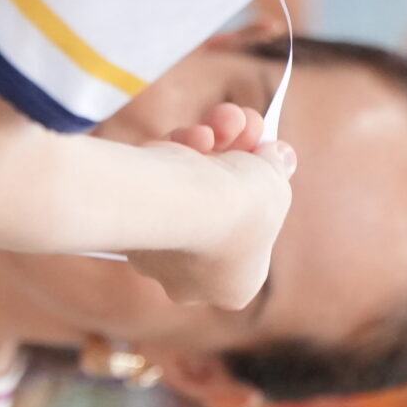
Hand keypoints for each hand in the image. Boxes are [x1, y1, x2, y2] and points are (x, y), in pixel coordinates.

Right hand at [127, 102, 295, 308]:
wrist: (184, 205)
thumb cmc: (240, 208)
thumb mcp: (276, 183)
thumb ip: (276, 169)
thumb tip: (280, 156)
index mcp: (233, 287)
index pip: (250, 239)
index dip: (260, 194)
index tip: (270, 158)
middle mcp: (189, 279)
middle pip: (217, 207)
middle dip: (235, 157)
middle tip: (247, 125)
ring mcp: (154, 251)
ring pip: (186, 186)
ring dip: (211, 144)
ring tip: (227, 120)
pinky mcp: (126, 218)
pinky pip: (158, 178)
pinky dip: (179, 149)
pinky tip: (197, 135)